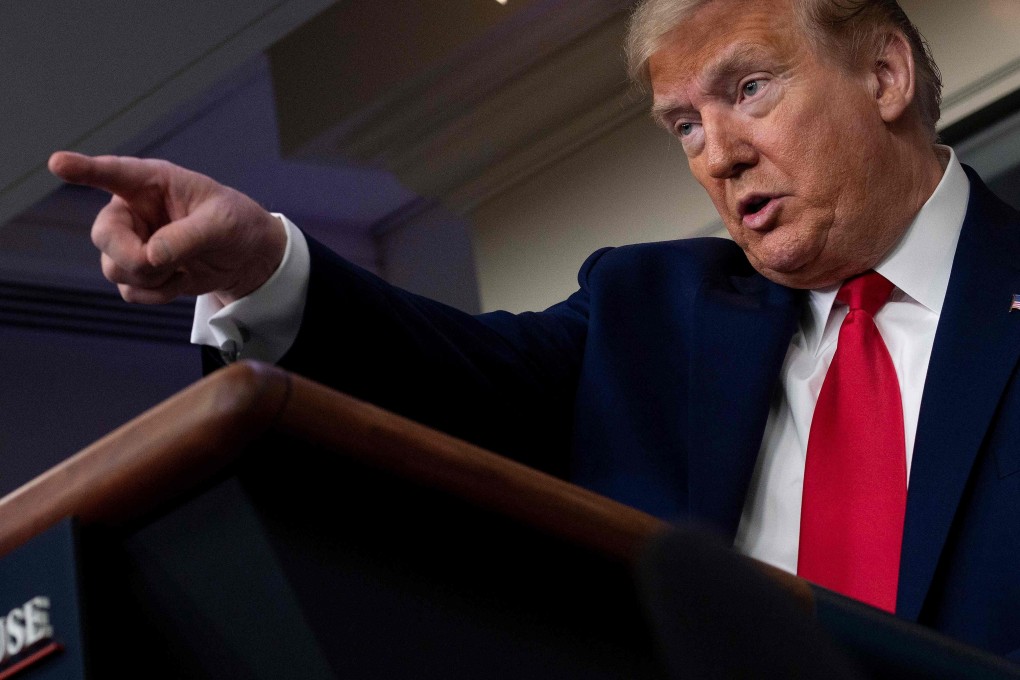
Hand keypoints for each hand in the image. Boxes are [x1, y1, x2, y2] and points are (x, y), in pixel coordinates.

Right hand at [48, 152, 286, 304]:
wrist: (249, 257)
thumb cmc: (237, 224)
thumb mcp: (223, 224)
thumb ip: (188, 237)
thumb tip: (151, 257)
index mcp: (153, 183)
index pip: (113, 172)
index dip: (84, 169)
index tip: (58, 163)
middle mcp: (134, 210)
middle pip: (104, 236)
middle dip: (132, 257)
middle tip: (165, 264)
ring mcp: (133, 242)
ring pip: (114, 268)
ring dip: (151, 278)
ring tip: (183, 267)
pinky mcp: (139, 271)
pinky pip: (129, 291)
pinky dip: (156, 295)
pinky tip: (179, 281)